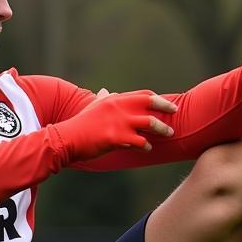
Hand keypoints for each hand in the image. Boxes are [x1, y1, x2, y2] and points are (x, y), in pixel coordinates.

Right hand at [56, 90, 177, 159]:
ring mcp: (118, 122)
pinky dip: (146, 145)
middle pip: (149, 103)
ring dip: (161, 128)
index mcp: (115, 100)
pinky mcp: (116, 138)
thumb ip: (103, 100)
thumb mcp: (93, 108)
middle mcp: (118, 107)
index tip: (168, 105)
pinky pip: (139, 141)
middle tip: (175, 114)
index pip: (143, 95)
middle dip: (165, 108)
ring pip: (149, 122)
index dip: (158, 100)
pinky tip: (147, 149)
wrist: (66, 139)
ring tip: (168, 133)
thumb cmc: (81, 125)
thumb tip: (107, 92)